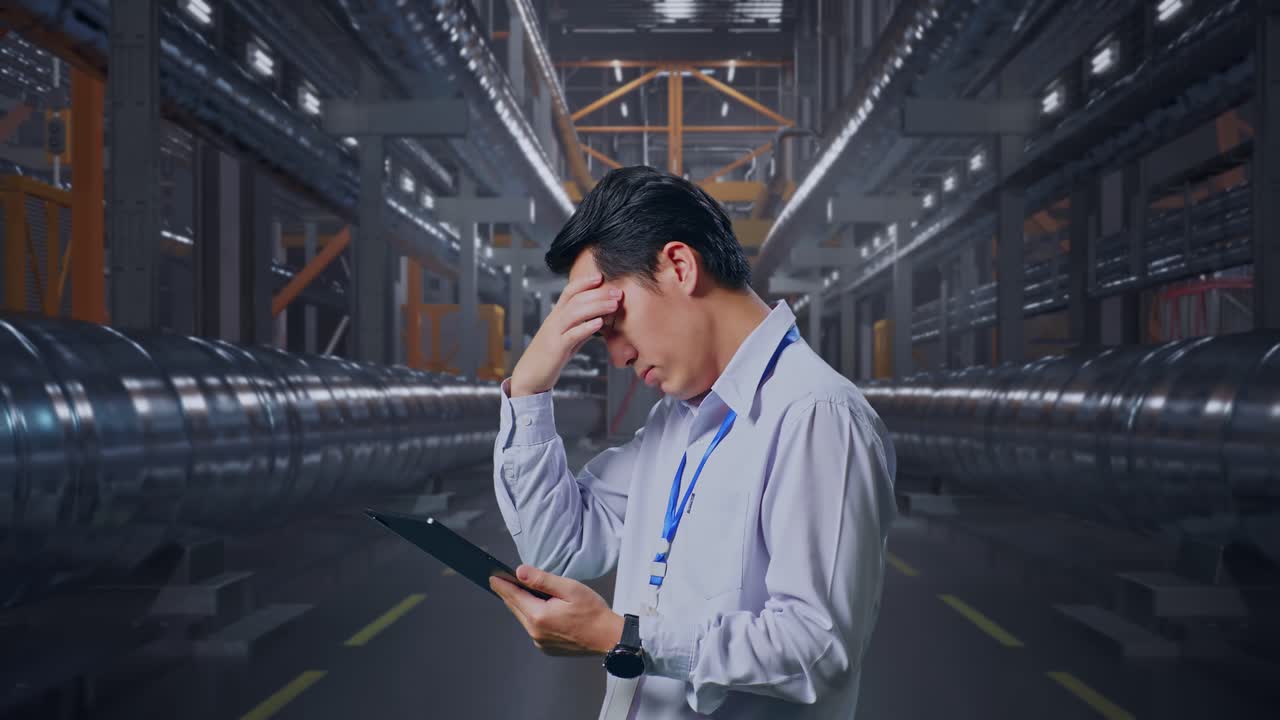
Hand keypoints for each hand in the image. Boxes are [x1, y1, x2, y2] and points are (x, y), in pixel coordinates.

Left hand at [489, 564, 624, 655]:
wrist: (608, 638)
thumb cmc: (593, 612)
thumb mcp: (569, 588)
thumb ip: (542, 580)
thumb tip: (519, 572)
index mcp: (539, 615)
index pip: (514, 596)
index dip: (502, 585)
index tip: (492, 577)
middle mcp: (536, 632)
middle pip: (516, 608)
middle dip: (509, 594)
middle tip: (501, 581)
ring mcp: (540, 642)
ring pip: (524, 619)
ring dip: (521, 605)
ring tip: (521, 592)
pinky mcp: (547, 648)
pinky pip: (533, 628)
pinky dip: (532, 617)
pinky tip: (539, 609)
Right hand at [509, 273, 620, 396]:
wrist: (530, 376)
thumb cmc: (550, 357)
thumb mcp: (567, 338)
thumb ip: (580, 327)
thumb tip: (599, 319)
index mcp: (556, 316)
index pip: (569, 292)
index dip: (584, 282)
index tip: (601, 277)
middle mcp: (554, 320)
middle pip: (576, 299)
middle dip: (598, 294)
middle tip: (618, 292)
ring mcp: (554, 333)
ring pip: (575, 313)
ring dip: (597, 307)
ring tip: (614, 305)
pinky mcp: (556, 348)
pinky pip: (572, 335)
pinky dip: (586, 327)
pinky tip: (600, 323)